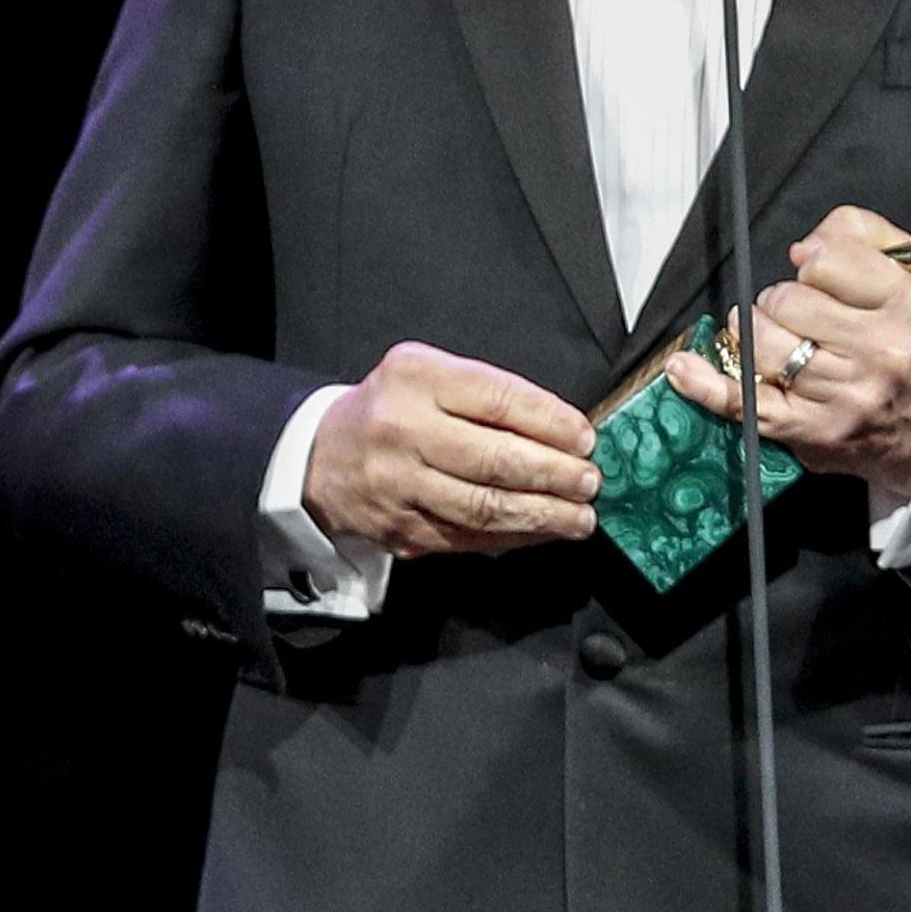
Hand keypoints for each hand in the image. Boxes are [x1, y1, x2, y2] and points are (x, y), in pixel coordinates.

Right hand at [303, 343, 600, 559]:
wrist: (319, 458)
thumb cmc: (390, 409)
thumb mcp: (427, 374)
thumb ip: (486, 394)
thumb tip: (562, 431)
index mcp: (416, 378)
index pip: (498, 400)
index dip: (551, 423)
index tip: (585, 438)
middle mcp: (403, 430)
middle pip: (494, 459)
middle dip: (553, 475)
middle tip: (590, 481)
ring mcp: (399, 486)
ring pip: (484, 507)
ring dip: (542, 515)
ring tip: (580, 516)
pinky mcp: (401, 529)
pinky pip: (468, 538)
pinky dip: (513, 537)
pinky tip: (543, 531)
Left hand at [663, 206, 910, 494]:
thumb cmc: (904, 344)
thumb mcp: (906, 275)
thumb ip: (856, 235)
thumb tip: (802, 248)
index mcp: (908, 307)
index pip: (829, 261)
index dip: (816, 262)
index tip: (819, 272)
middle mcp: (880, 354)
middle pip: (789, 301)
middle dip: (784, 300)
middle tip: (804, 314)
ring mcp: (842, 397)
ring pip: (763, 344)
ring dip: (757, 332)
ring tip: (776, 335)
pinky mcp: (809, 430)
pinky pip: (743, 401)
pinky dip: (705, 385)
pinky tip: (684, 369)